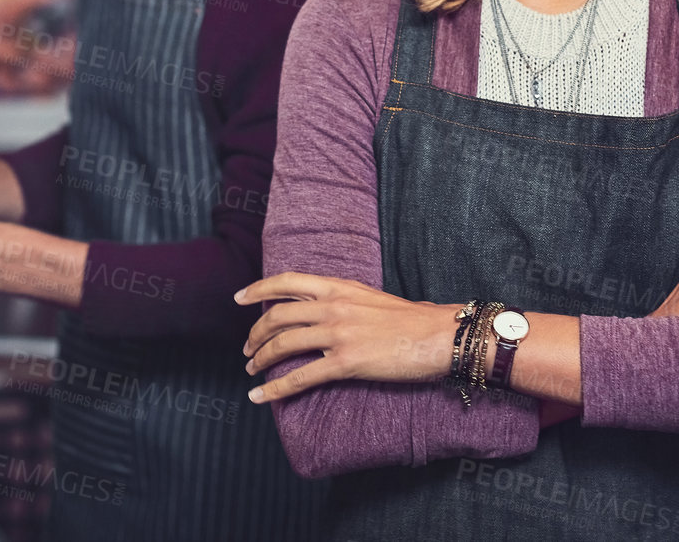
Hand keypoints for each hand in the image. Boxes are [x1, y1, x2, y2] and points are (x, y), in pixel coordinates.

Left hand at [235, 273, 461, 403]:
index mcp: (338, 287)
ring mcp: (338, 334)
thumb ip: (343, 299)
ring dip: (260, 358)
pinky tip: (260, 397)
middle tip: (247, 348)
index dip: (257, 289)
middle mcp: (333, 306)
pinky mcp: (346, 362)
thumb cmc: (412, 320)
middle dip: (255, 333)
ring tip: (251, 369)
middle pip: (277, 316)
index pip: (286, 281)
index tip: (239, 297)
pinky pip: (300, 378)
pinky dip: (274, 389)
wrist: (440, 335)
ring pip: (282, 345)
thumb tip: (322, 308)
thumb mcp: (370, 297)